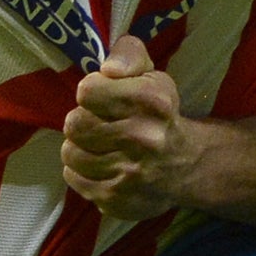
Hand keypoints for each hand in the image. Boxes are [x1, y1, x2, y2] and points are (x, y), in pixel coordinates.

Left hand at [60, 35, 193, 221]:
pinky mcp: (116, 200)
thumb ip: (129, 54)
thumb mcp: (151, 74)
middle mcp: (142, 139)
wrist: (185, 166)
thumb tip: (108, 69)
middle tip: (100, 124)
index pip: (88, 91)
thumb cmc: (159, 114)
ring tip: (99, 145)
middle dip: (83, 121)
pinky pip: (73, 178)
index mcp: (151, 102)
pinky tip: (101, 166)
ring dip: (79, 147)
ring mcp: (129, 174)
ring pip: (70, 153)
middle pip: (75, 124)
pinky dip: (81, 171)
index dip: (92, 92)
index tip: (104, 98)